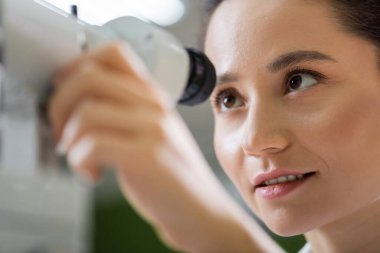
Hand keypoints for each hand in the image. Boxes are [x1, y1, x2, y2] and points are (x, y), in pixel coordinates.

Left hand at [48, 42, 280, 252]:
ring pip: (86, 113)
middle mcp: (154, 104)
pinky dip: (80, 162)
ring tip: (81, 159)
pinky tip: (94, 174)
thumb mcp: (148, 133)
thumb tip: (70, 101)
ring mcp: (155, 128)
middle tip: (61, 132)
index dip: (76, 66)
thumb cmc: (169, 175)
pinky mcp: (149, 156)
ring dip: (69, 141)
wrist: (201, 209)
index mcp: (151, 95)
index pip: (112, 52)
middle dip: (58, 105)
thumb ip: (120, 112)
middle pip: (88, 76)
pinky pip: (93, 145)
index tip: (65, 94)